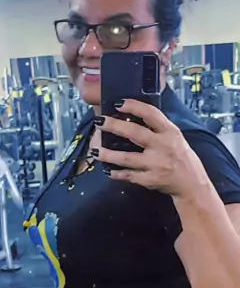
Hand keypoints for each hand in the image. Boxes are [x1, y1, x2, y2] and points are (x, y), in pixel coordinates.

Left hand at [93, 100, 209, 197]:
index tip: (119, 103)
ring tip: (94, 151)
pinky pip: (128, 176)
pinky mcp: (150, 180)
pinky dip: (116, 173)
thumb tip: (134, 115)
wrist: (192, 184)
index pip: (151, 114)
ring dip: (108, 154)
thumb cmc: (181, 157)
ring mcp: (155, 164)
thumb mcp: (175, 137)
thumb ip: (158, 128)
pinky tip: (107, 170)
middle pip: (135, 133)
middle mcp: (162, 147)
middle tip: (99, 122)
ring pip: (126, 158)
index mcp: (170, 132)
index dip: (134, 107)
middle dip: (114, 126)